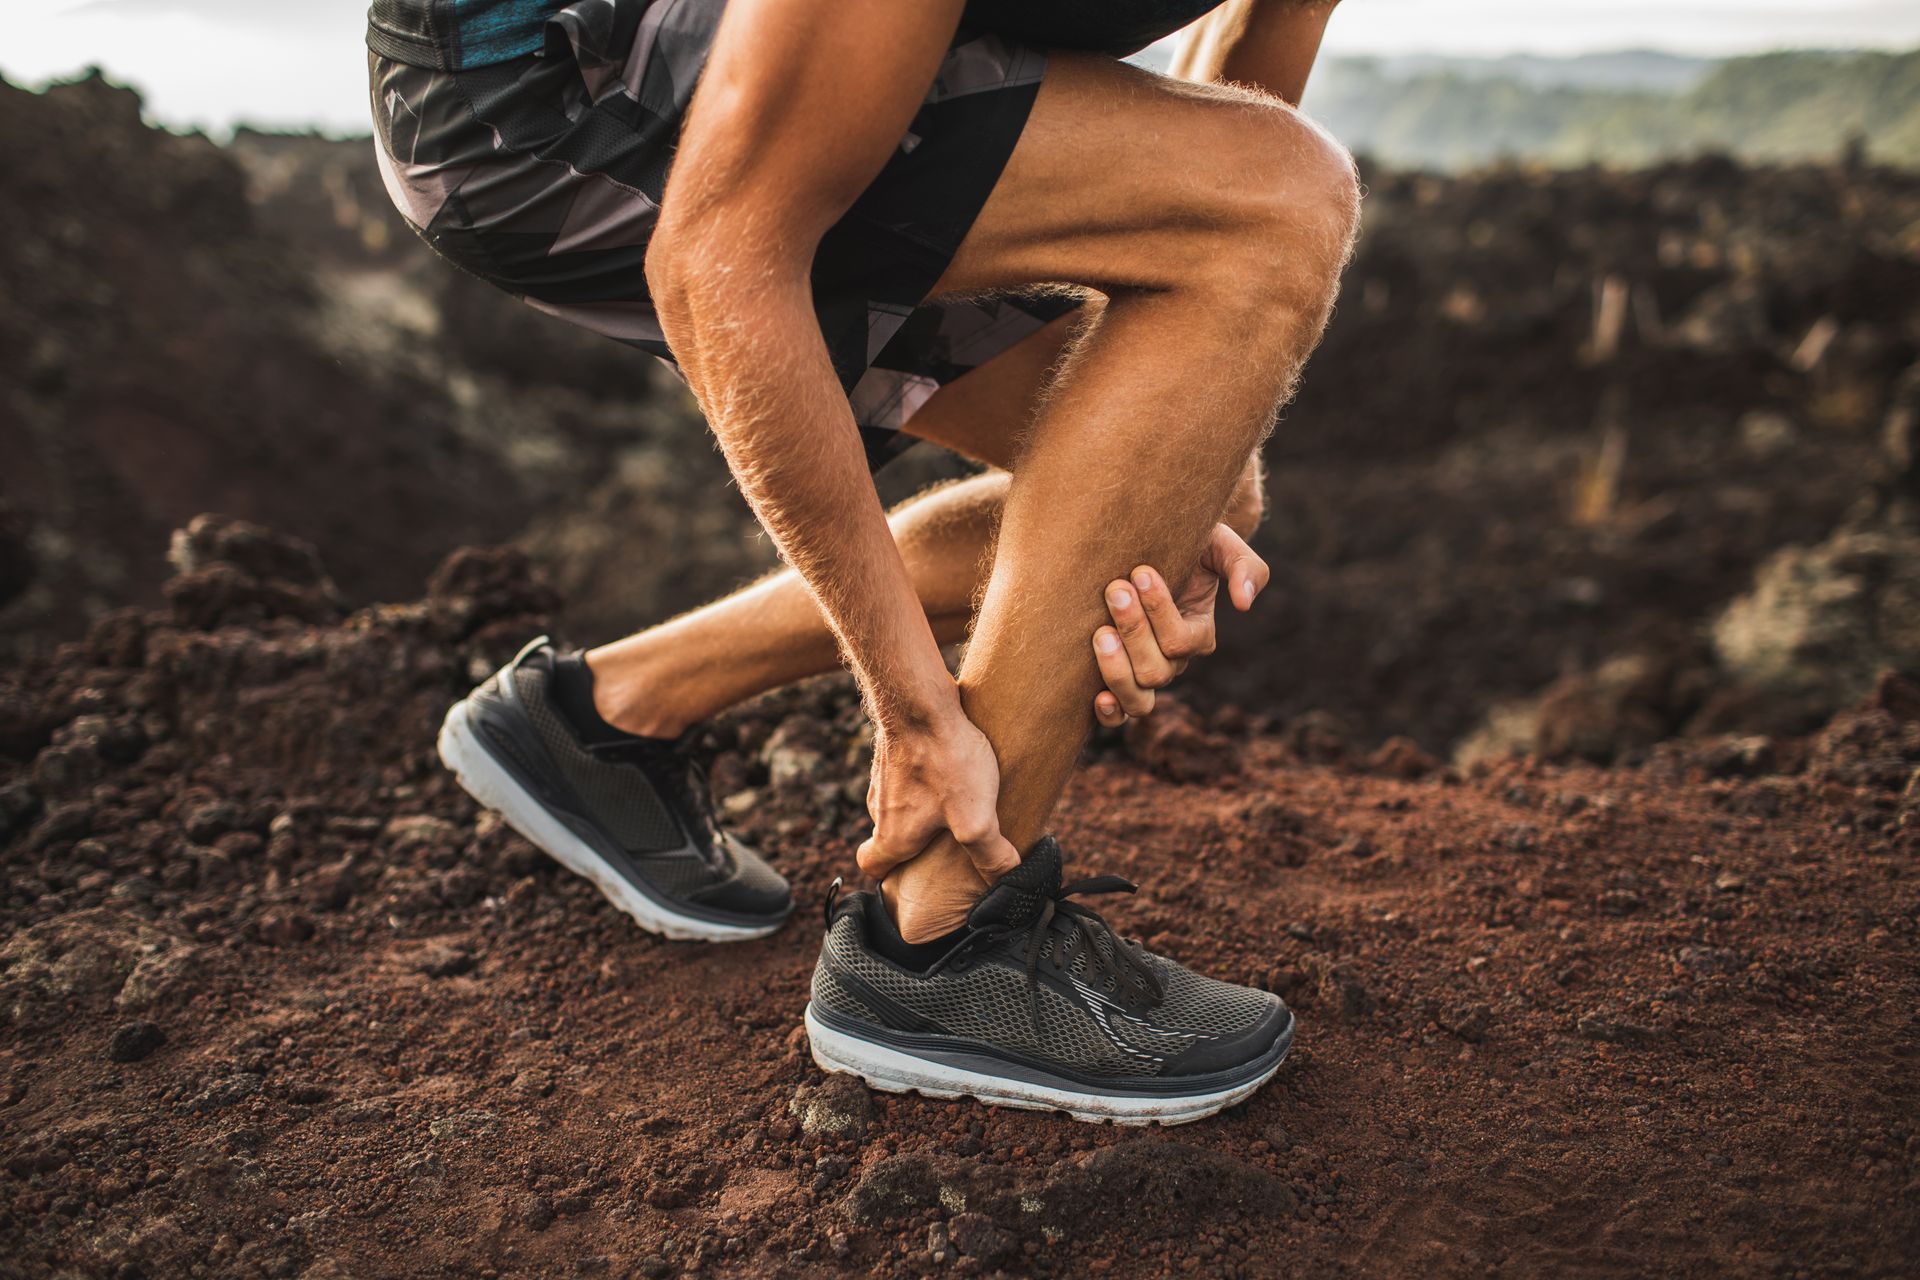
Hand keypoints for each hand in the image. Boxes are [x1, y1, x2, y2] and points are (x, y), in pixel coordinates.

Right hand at [855, 713, 1021, 885]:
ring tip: (959, 799)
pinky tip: (956, 764)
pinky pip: (908, 773)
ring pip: (898, 802)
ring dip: (923, 805)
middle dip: (916, 841)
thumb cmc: (944, 761)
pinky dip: (926, 775)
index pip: (872, 867)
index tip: (912, 875)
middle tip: (949, 838)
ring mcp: (884, 775)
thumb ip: (991, 855)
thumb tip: (1008, 877)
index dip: (888, 876)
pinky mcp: (895, 748)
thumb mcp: (975, 819)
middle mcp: (879, 807)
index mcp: (893, 835)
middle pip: (891, 835)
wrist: (921, 700)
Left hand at [1092, 522, 1270, 725]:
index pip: (1180, 640)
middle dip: (1134, 630)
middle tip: (1115, 589)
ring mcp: (1144, 674)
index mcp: (1198, 635)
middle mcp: (1173, 661)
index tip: (1141, 571)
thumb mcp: (1221, 545)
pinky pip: (1118, 714)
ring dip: (1117, 670)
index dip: (1160, 610)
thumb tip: (1244, 603)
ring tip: (1100, 634)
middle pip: (1156, 670)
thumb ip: (1244, 567)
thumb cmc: (1186, 543)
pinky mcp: (1116, 679)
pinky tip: (1096, 695)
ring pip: (1139, 699)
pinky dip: (1110, 713)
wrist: (1146, 544)